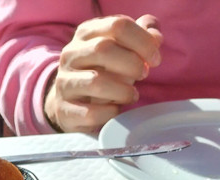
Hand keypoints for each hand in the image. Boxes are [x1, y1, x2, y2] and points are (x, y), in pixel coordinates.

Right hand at [44, 14, 162, 133]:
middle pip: (104, 49)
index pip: (117, 25)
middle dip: (132, 63)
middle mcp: (71, 54)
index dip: (143, 41)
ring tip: (132, 95)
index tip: (155, 58)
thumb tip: (155, 35)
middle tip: (144, 74)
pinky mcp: (65, 110)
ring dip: (123, 90)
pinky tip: (116, 110)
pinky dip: (110, 113)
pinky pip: (91, 112)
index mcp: (86, 34)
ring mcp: (65, 83)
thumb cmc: (102, 72)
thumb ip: (140, 38)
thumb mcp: (119, 50)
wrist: (70, 102)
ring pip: (96, 82)